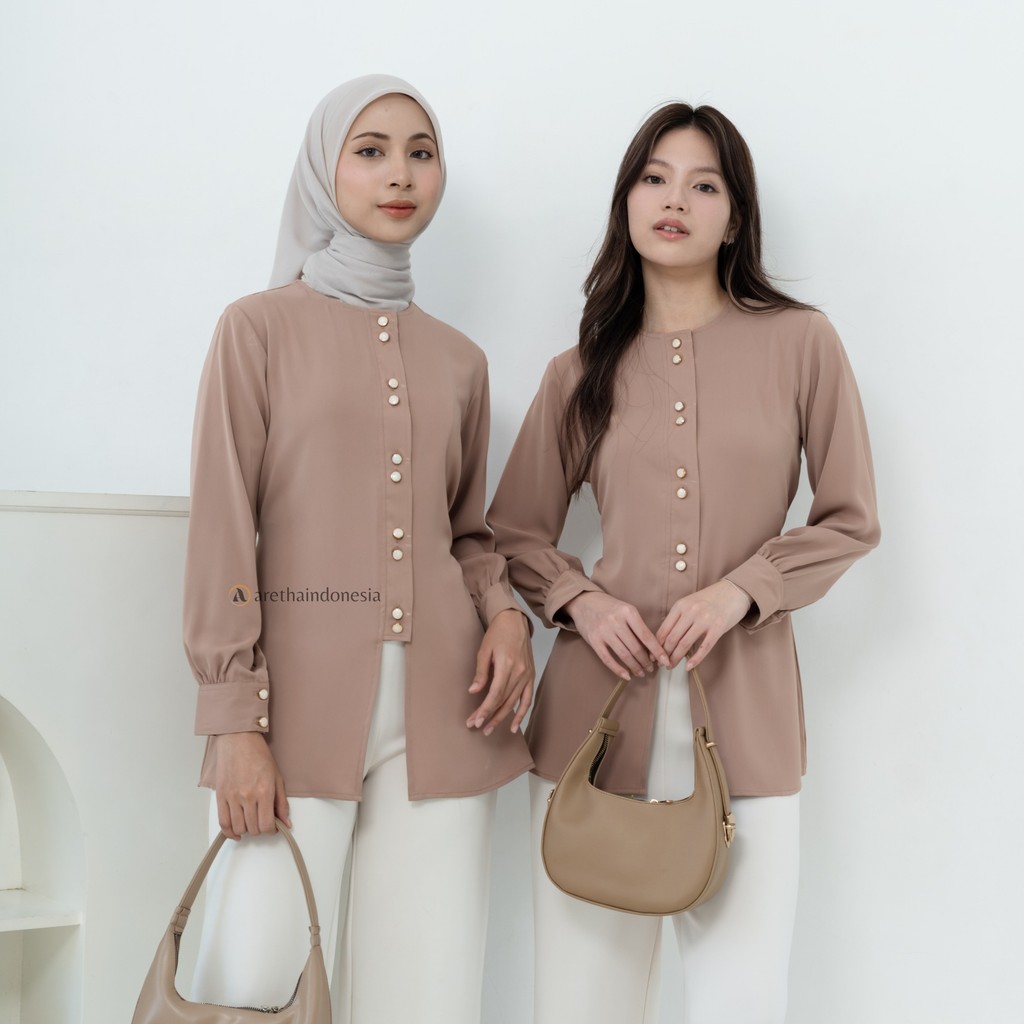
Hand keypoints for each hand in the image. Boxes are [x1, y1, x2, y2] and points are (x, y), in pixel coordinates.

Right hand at [213, 732, 290, 839]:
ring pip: (239, 828)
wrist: (239, 740)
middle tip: (263, 820)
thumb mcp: (277, 777)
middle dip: (260, 829)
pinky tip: (236, 832)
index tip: (273, 826)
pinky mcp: (220, 796)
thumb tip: (286, 823)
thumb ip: (282, 802)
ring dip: (246, 830)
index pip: (267, 825)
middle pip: (253, 828)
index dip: (272, 830)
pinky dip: (229, 832)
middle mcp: (248, 796)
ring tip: (251, 822)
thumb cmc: (259, 755)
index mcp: (264, 791)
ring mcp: (232, 797)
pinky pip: (223, 822)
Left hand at [466, 609, 534, 735]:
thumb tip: (473, 691)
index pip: (495, 694)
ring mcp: (527, 675)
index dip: (485, 709)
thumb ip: (481, 672)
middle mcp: (519, 673)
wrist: (515, 621)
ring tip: (490, 729)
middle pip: (503, 701)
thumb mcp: (484, 650)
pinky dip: (522, 713)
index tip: (475, 720)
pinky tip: (514, 726)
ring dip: (502, 718)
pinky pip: (528, 698)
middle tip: (477, 727)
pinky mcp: (531, 676)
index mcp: (506, 665)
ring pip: (514, 702)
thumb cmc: (497, 634)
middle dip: (490, 716)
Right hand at [564, 591, 669, 680]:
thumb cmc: (609, 607)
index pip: (646, 636)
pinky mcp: (594, 640)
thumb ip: (637, 626)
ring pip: (624, 655)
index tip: (665, 661)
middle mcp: (616, 621)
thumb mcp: (626, 610)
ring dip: (635, 667)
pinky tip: (626, 675)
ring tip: (641, 672)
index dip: (657, 651)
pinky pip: (607, 659)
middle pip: (636, 648)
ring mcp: (604, 631)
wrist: (584, 602)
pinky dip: (618, 670)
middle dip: (646, 661)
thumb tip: (652, 648)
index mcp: (628, 612)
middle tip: (651, 668)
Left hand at [655, 580, 752, 669]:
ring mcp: (705, 620)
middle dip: (664, 655)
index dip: (656, 645)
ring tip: (671, 666)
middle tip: (661, 664)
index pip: (663, 629)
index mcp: (681, 605)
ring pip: (684, 644)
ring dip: (676, 659)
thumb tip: (663, 638)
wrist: (734, 591)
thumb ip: (678, 618)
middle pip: (672, 639)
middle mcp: (691, 612)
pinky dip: (695, 659)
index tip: (653, 655)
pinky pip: (704, 647)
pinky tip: (688, 667)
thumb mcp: (689, 603)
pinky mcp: (718, 628)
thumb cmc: (710, 599)